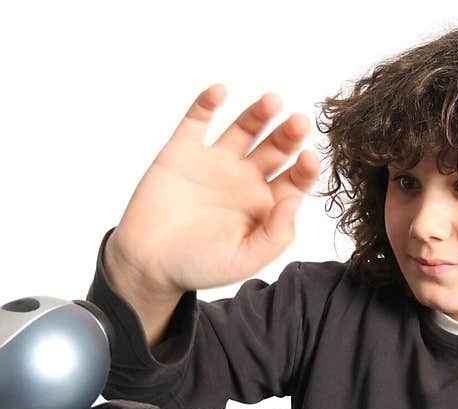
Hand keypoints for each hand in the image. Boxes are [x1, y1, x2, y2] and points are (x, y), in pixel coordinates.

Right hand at [109, 84, 320, 293]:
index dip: (305, 169)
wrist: (148, 263)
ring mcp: (215, 162)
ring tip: (272, 101)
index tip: (309, 159)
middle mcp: (244, 179)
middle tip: (299, 123)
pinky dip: (207, 104)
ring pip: (243, 129)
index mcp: (264, 205)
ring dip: (258, 114)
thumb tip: (295, 201)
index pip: (295, 180)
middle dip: (289, 135)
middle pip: (276, 149)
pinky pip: (197, 121)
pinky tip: (220, 92)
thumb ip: (274, 235)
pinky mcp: (183, 152)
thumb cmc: (198, 266)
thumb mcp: (243, 260)